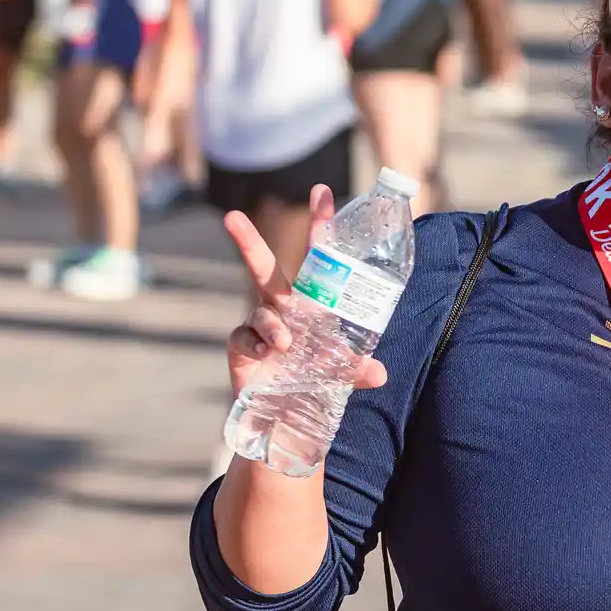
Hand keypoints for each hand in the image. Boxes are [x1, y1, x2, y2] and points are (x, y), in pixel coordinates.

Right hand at [223, 184, 387, 399]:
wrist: (289, 418)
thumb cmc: (316, 382)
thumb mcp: (343, 374)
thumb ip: (358, 369)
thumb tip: (378, 373)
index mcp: (312, 305)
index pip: (317, 259)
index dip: (320, 226)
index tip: (322, 192)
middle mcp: (283, 309)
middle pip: (265, 269)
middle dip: (248, 242)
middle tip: (231, 216)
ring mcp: (261, 326)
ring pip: (259, 309)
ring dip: (272, 325)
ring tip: (282, 345)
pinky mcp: (241, 347)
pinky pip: (243, 335)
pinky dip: (255, 343)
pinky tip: (265, 354)